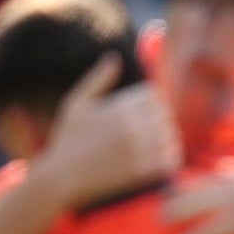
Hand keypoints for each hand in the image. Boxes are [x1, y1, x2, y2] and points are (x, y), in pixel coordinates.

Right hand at [31, 54, 179, 208]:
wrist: (63, 176)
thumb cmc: (68, 138)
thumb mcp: (77, 103)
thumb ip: (98, 80)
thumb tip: (115, 57)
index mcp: (119, 108)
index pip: (153, 95)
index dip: (150, 101)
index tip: (144, 111)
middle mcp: (132, 127)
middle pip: (164, 115)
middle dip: (159, 119)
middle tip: (151, 128)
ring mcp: (139, 150)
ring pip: (171, 136)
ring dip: (167, 138)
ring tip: (157, 143)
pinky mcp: (143, 172)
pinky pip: (170, 159)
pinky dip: (169, 157)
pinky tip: (160, 159)